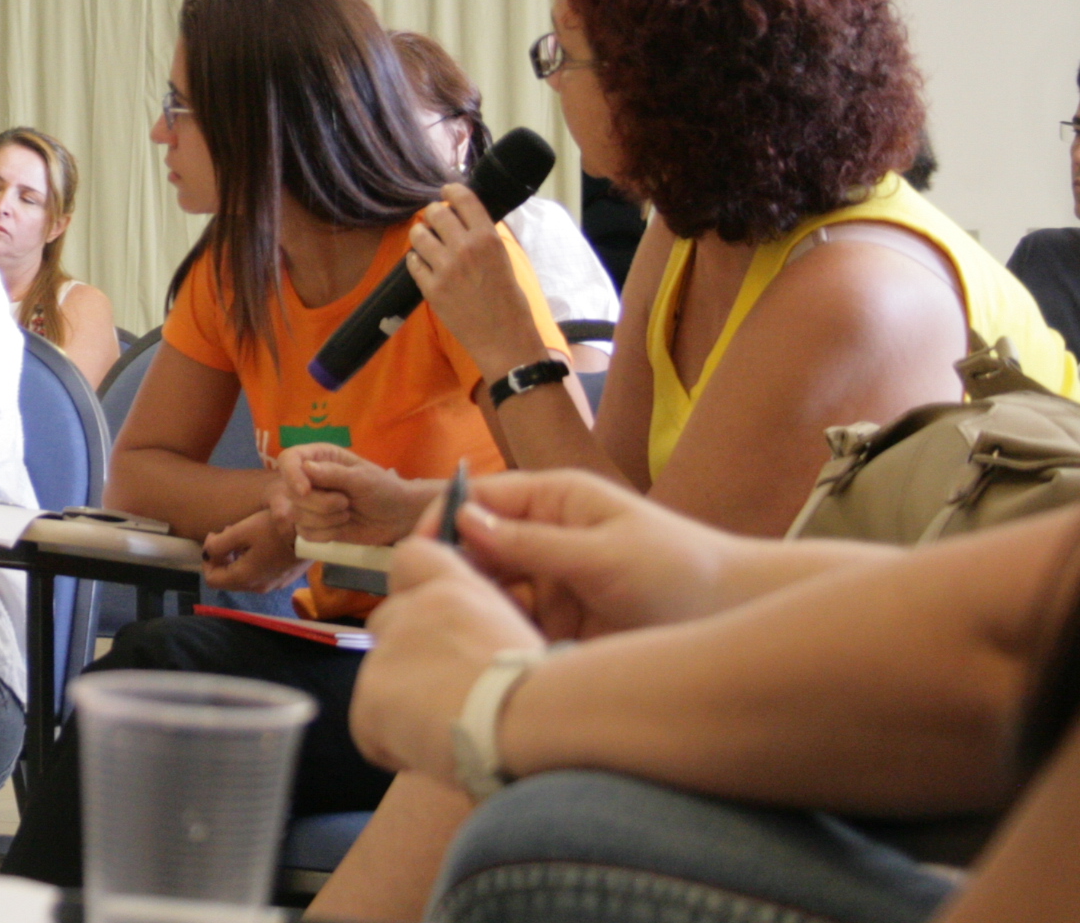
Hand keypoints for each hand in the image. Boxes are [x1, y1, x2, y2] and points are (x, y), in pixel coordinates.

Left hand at [201, 510, 306, 591]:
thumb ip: (218, 544)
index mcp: (244, 578)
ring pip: (244, 576)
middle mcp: (258, 587)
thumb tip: (208, 552)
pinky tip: (260, 542)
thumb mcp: (241, 531)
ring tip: (244, 534)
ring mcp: (273, 584)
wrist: (314, 531)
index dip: (207, 558)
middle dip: (222, 557)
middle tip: (228, 532)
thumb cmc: (275, 529)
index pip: (212, 580)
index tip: (214, 536)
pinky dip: (252, 560)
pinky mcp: (285, 578)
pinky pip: (260, 573)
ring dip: (237, 557)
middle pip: (228, 579)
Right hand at [272, 444, 430, 544]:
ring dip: (325, 520)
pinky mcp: (314, 526)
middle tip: (345, 503)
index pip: (288, 460)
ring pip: (297, 515)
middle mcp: (310, 479)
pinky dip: (324, 534)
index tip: (305, 491)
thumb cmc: (383, 489)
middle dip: (319, 504)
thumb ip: (333, 474)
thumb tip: (305, 467)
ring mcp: (310, 504)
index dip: (291, 474)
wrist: (398, 519)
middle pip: (291, 493)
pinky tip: (341, 527)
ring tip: (347, 514)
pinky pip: (305, 534)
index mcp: (320, 458)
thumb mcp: (362, 478)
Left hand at [352, 537, 545, 781]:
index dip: (410, 584)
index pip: (411, 556)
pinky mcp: (370, 697)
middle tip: (443, 692)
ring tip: (449, 732)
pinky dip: (393, 748)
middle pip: (385, 623)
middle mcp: (413, 610)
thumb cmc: (544, 687)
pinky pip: (368, 731)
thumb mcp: (518, 635)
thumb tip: (469, 648)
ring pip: (377, 682)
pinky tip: (434, 756)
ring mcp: (386, 652)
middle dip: (404, 657)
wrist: (531, 718)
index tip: (424, 614)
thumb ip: (480, 627)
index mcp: (454, 589)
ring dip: (402, 706)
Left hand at [404, 184, 545, 381]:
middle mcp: (464, 248)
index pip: (463, 198)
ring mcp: (444, 268)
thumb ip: (482, 237)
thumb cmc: (510, 301)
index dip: (451, 190)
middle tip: (437, 220)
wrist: (503, 338)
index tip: (446, 191)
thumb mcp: (503, 259)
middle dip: (434, 214)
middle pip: (435, 212)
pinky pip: (412, 261)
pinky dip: (416, 260)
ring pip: (418, 234)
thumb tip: (464, 218)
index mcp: (488, 238)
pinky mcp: (430, 288)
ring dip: (421, 234)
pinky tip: (424, 264)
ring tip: (427, 241)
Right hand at [437, 468, 740, 639]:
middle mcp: (545, 536)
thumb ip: (532, 541)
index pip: (477, 499)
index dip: (442, 522)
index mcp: (554, 500)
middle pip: (476, 548)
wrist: (742, 621)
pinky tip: (494, 659)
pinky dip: (501, 639)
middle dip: (453, 576)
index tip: (416, 559)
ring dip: (477, 612)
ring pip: (490, 592)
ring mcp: (551, 581)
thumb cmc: (682, 574)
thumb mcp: (603, 556)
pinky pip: (514, 626)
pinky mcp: (560, 624)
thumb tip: (462, 520)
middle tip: (431, 612)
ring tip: (463, 640)